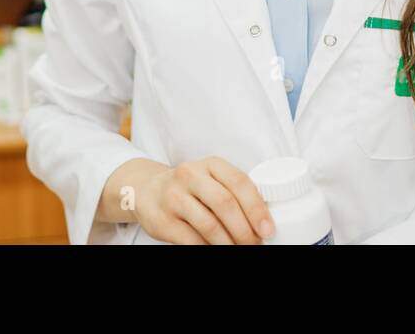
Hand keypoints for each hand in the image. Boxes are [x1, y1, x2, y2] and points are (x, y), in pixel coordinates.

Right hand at [134, 156, 274, 244]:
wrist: (146, 189)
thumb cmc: (189, 187)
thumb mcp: (210, 178)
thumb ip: (232, 192)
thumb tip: (261, 221)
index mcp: (210, 164)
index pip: (239, 182)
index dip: (256, 208)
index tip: (268, 229)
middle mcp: (190, 175)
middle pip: (225, 204)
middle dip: (245, 230)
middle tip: (254, 243)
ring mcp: (174, 197)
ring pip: (209, 225)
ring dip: (229, 243)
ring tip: (238, 249)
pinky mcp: (163, 220)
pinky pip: (191, 241)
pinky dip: (209, 249)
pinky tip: (217, 250)